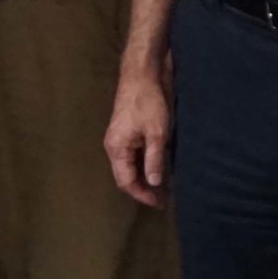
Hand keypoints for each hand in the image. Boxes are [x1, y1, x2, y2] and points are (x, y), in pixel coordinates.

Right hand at [103, 53, 173, 208]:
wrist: (141, 74)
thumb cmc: (148, 102)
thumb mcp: (157, 133)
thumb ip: (154, 159)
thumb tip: (155, 183)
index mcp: (117, 148)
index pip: (126, 181)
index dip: (142, 195)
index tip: (160, 203)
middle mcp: (114, 146)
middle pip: (125, 176)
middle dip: (143, 189)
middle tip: (163, 199)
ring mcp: (119, 138)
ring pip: (129, 166)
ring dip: (144, 178)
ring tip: (163, 187)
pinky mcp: (127, 132)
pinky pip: (133, 156)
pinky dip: (144, 165)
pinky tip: (158, 167)